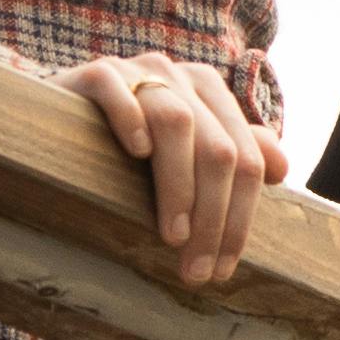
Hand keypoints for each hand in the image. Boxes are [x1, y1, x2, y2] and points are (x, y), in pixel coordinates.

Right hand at [70, 56, 283, 290]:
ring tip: (173, 237)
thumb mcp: (184, 150)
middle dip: (213, 217)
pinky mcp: (95, 72)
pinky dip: (131, 119)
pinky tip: (136, 153)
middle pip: (216, 149)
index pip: (244, 159)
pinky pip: (117, 90)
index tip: (223, 269)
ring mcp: (138, 70)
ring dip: (179, 187)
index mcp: (210, 93)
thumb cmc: (127, 141)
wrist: (56, 113)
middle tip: (196, 269)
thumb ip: (232, 153)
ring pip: (176, 124)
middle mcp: (181, 76)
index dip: (240, 217)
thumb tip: (282, 169)